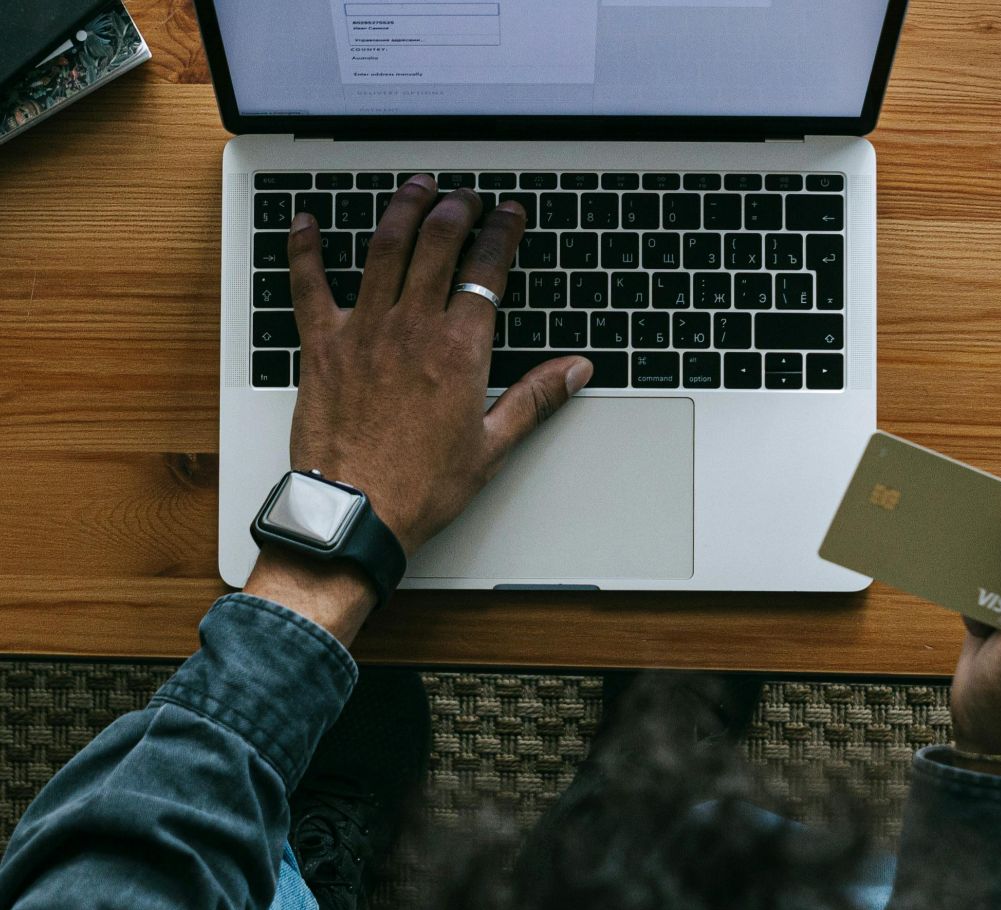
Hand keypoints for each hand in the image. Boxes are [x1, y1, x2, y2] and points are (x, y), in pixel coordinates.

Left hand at [244, 175, 590, 643]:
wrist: (355, 512)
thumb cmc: (422, 486)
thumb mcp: (493, 445)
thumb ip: (536, 398)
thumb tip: (576, 370)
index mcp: (459, 350)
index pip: (487, 271)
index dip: (502, 233)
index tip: (510, 214)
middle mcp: (411, 329)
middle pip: (436, 244)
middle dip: (456, 210)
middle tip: (466, 196)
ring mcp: (363, 331)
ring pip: (383, 249)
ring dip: (401, 209)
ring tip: (415, 187)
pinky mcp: (321, 345)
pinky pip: (308, 283)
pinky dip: (306, 248)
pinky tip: (307, 222)